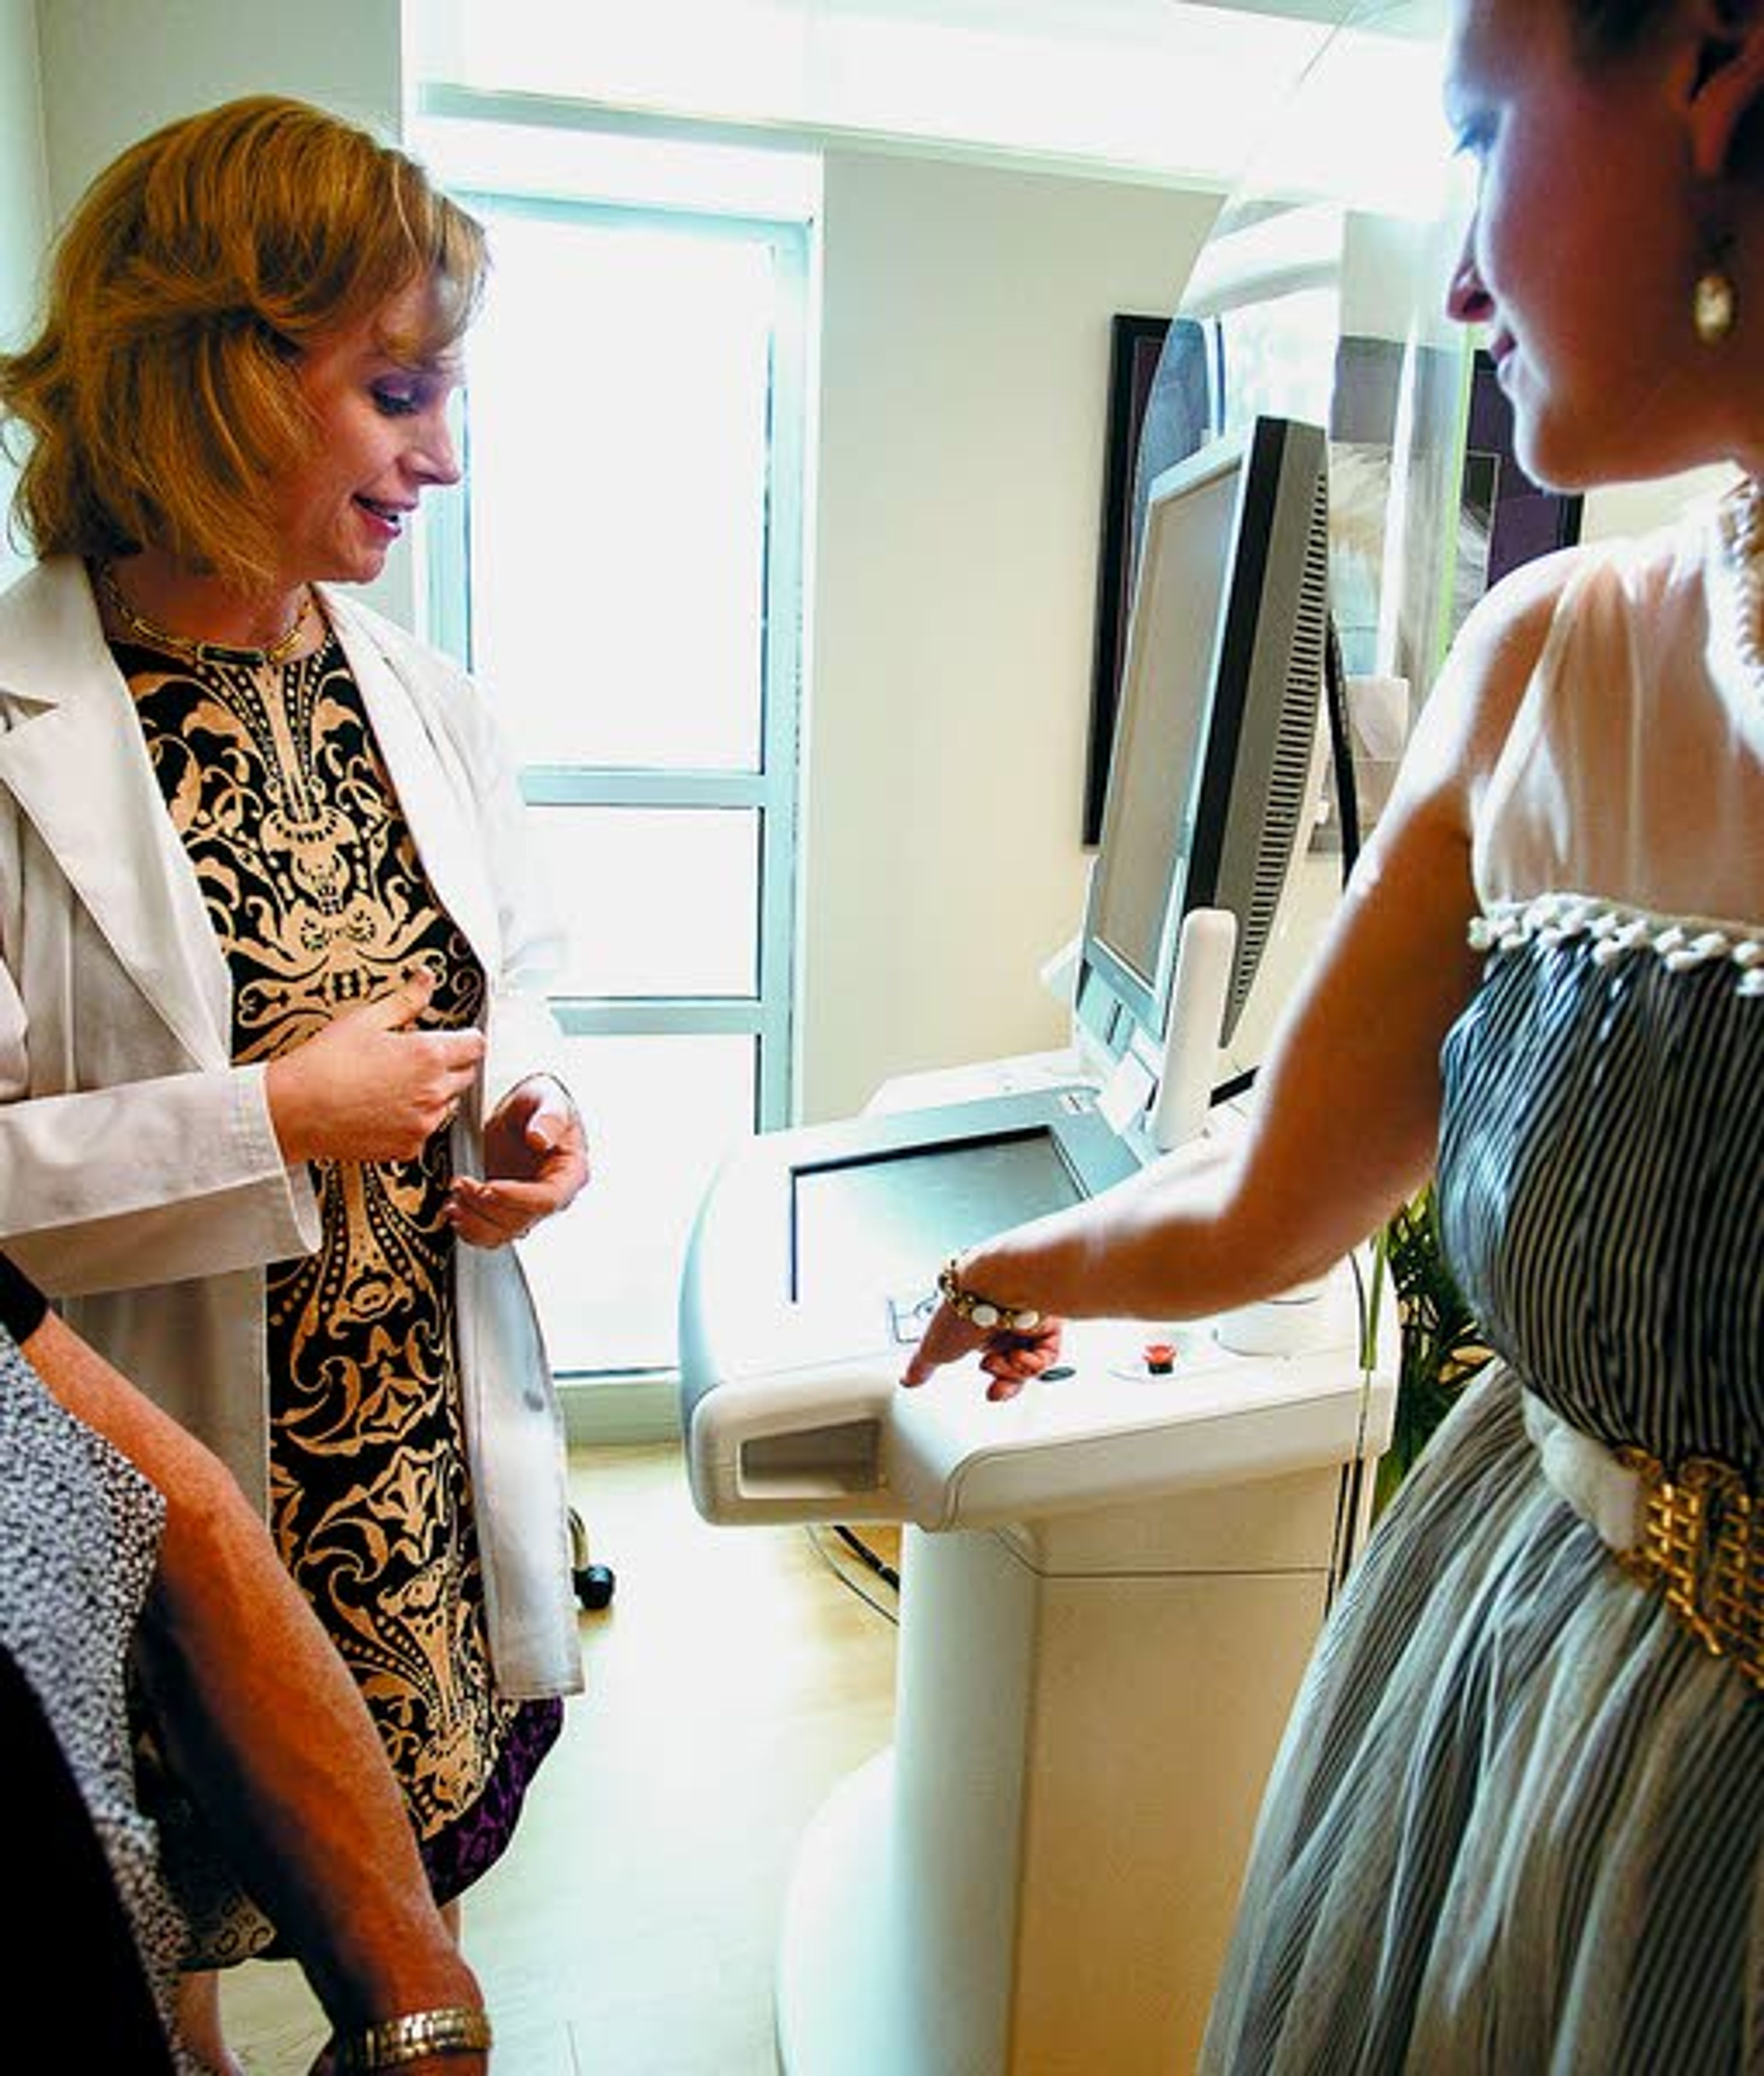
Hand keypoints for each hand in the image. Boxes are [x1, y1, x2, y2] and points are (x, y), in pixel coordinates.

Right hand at [267, 971, 484, 1163]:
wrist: (294, 1111)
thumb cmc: (324, 1065)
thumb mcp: (366, 1020)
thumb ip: (406, 1000)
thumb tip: (425, 980)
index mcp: (428, 1056)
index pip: (475, 1044)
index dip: (467, 1037)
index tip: (458, 1036)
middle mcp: (433, 1092)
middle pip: (466, 1074)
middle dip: (450, 1063)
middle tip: (418, 1057)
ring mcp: (422, 1123)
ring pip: (447, 1104)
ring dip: (435, 1092)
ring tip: (397, 1083)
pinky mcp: (408, 1147)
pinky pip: (425, 1130)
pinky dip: (414, 1119)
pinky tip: (387, 1107)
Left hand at [446, 1075, 589, 1248]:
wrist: (522, 1108)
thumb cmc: (541, 1103)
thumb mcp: (548, 1098)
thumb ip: (549, 1117)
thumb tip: (540, 1139)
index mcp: (570, 1173)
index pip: (548, 1199)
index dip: (517, 1197)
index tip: (490, 1186)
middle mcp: (551, 1196)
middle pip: (522, 1219)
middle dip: (487, 1205)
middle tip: (462, 1183)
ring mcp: (528, 1206)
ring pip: (504, 1232)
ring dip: (474, 1221)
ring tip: (455, 1197)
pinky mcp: (506, 1209)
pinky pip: (490, 1233)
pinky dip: (470, 1229)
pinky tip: (455, 1210)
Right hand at [901, 1306, 1064, 1401]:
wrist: (992, 1289)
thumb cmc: (962, 1309)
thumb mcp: (933, 1346)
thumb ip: (921, 1365)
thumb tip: (907, 1378)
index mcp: (979, 1326)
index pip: (992, 1359)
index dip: (993, 1375)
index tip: (990, 1391)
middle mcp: (1006, 1323)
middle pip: (1013, 1366)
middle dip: (1006, 1382)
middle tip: (997, 1389)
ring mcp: (1028, 1323)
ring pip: (1030, 1364)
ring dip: (1015, 1371)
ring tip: (1003, 1360)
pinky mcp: (1048, 1322)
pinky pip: (1047, 1356)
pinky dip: (1034, 1362)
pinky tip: (1020, 1355)